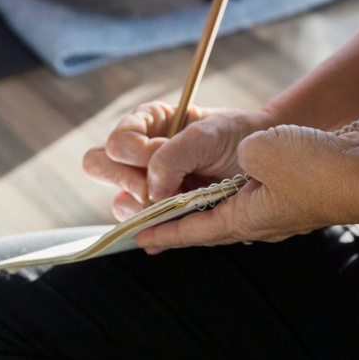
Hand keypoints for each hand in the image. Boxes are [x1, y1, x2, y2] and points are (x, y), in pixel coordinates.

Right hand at [82, 103, 271, 220]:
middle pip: (98, 166)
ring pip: (119, 203)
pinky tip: (158, 236)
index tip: (159, 160)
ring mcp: (148, 184)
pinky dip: (150, 233)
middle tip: (153, 190)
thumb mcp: (207, 135)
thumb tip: (150, 193)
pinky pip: (140, 228)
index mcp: (147, 123)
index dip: (134, 153)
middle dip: (124, 180)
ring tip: (174, 204)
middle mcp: (140, 153)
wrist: (260, 158)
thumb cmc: (234, 136)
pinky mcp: (161, 211)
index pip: (117, 142)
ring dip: (141, 209)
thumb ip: (172, 156)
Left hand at [135, 127, 358, 253]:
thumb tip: (241, 155)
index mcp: (245, 217)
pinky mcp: (295, 195)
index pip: (192, 229)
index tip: (136, 237)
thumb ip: (236, 153)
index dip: (162, 231)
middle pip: (209, 226)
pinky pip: (253, 196)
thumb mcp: (260, 150)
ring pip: (232, 211)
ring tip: (184, 202)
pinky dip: (231, 191)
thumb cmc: (317, 167)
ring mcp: (279, 210)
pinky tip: (232, 181)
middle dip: (179, 224)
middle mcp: (260, 220)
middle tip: (150, 226)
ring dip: (205, 207)